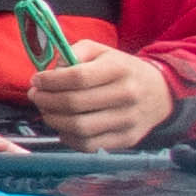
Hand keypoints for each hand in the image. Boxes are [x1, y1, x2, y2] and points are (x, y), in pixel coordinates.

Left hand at [28, 43, 175, 151]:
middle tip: (36, 96)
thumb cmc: (121, 70)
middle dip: (45, 101)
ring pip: (78, 128)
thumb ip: (73, 54)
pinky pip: (88, 144)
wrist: (159, 92)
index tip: (37, 80)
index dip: (50, 81)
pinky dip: (68, 137)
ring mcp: (127, 120)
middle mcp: (126, 95)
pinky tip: (63, 126)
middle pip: (74, 104)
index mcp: (119, 69)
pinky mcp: (126, 139)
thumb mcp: (101, 51)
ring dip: (53, 120)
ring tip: (46, 111)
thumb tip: (49, 72)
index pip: (76, 78)